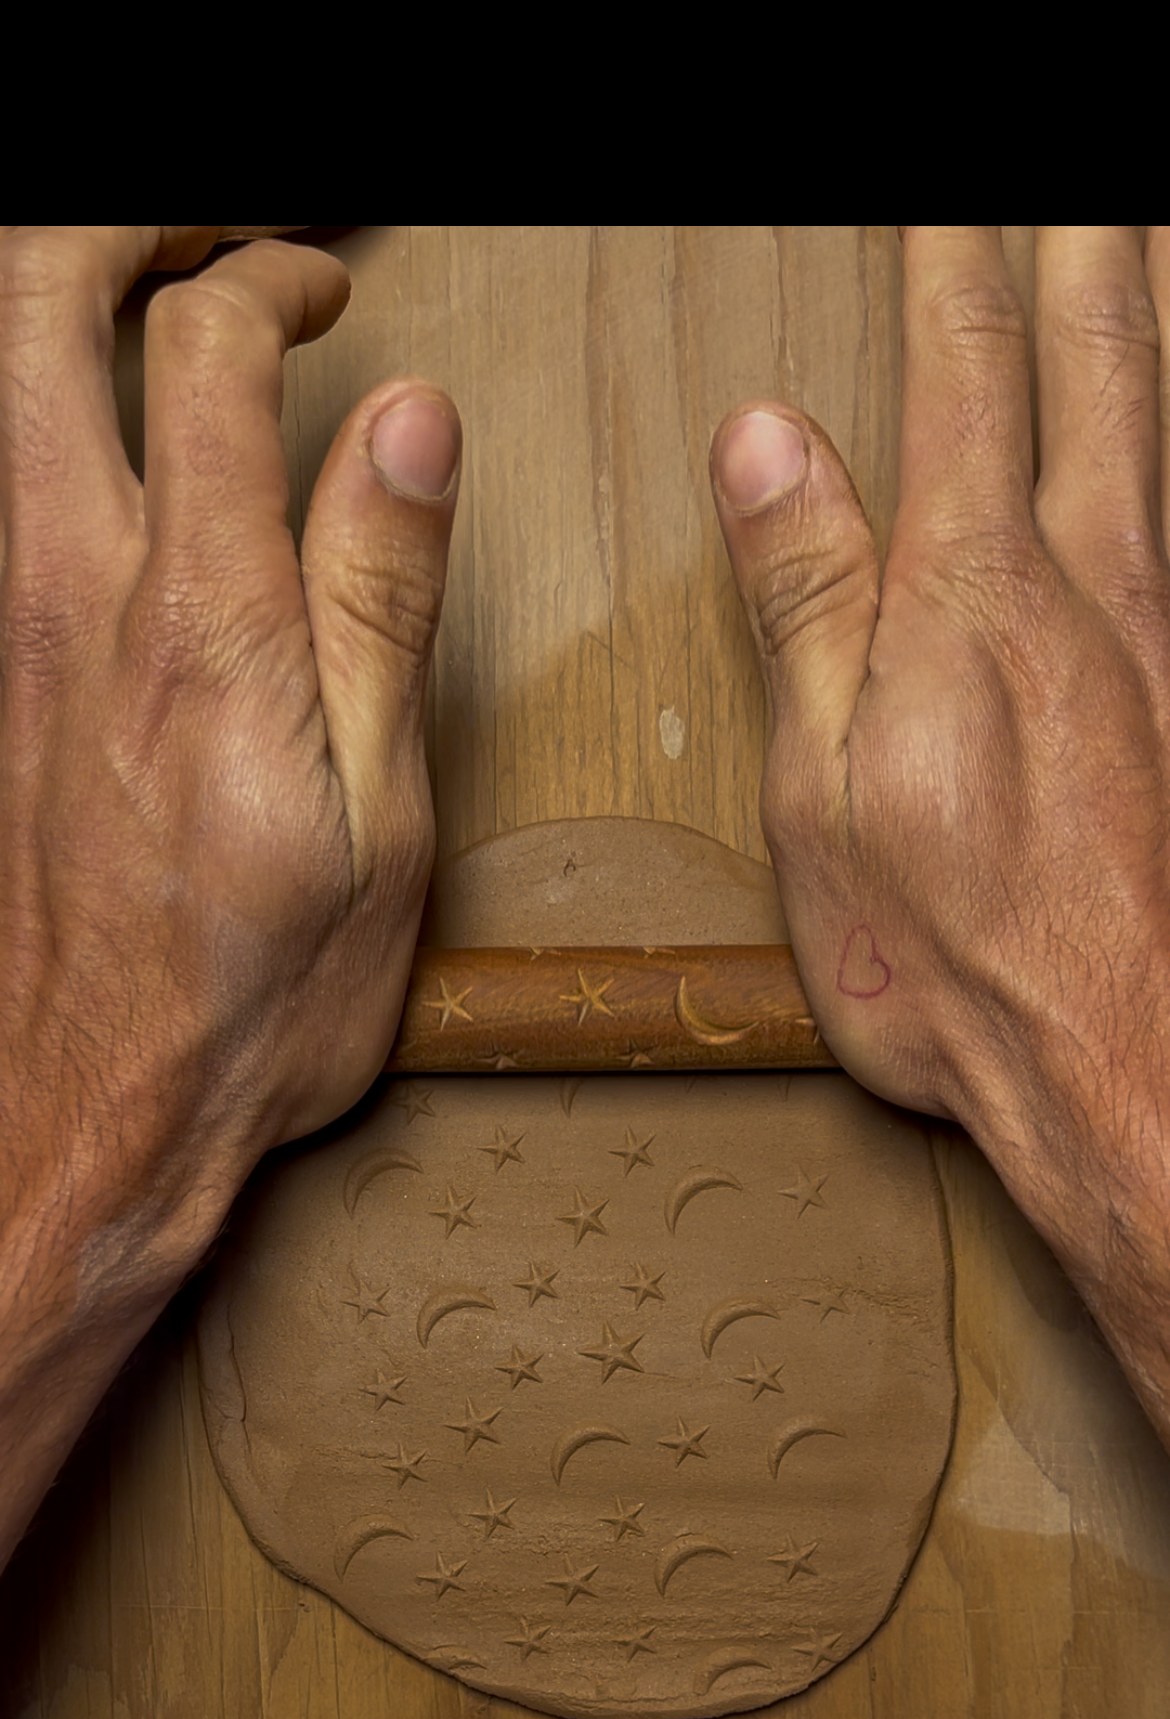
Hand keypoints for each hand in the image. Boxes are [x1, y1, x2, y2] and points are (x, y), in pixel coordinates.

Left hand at [0, 225, 459, 1554]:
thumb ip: (376, 598)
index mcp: (196, 621)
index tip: (324, 293)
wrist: (90, 1116)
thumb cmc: (250, 998)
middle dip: (115, 226)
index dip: (268, 276)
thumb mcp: (375, 816)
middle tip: (199, 228)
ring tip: (133, 288)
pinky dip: (22, 413)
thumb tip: (408, 422)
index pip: (203, 347)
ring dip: (49, 297)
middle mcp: (63, 596)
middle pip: (29, 303)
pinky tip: (76, 437)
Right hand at [710, 226, 1169, 1443]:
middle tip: (1079, 189)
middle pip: (1104, 353)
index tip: (944, 191)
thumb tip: (771, 445)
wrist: (1130, 1073)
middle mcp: (1097, 589)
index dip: (955, 251)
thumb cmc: (960, 967)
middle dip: (1087, 237)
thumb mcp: (826, 796)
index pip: (968, 367)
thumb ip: (809, 604)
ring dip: (1164, 301)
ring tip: (1154, 237)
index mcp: (975, 599)